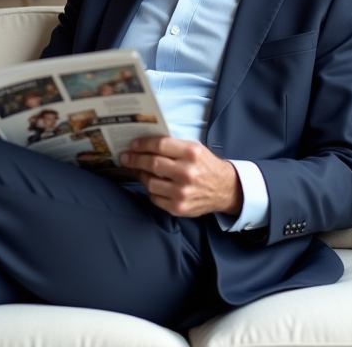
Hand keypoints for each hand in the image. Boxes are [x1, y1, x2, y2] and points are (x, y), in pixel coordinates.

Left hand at [120, 137, 242, 217]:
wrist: (225, 189)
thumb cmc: (205, 166)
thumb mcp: (194, 149)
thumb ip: (172, 146)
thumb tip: (144, 144)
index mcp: (191, 153)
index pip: (159, 145)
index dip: (142, 144)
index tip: (132, 145)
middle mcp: (187, 173)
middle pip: (152, 164)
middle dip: (135, 159)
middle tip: (125, 157)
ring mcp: (182, 192)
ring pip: (150, 182)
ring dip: (140, 175)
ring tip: (138, 171)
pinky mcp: (178, 208)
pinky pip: (154, 198)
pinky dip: (151, 190)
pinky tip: (152, 184)